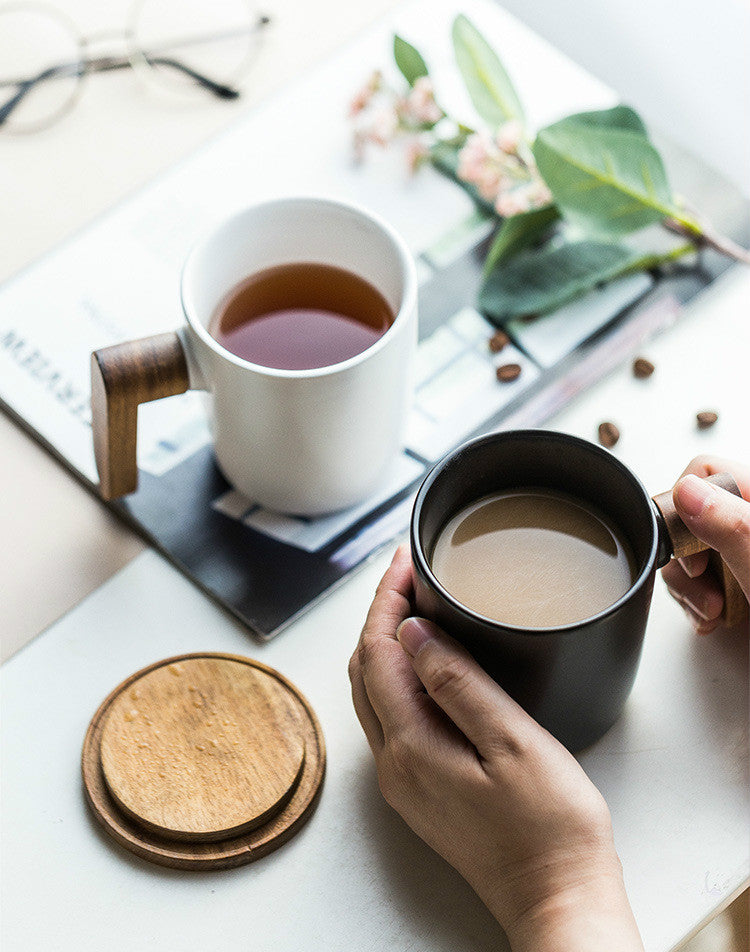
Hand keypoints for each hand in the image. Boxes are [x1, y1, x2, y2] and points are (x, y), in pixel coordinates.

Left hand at [349, 545, 643, 951]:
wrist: (557, 898)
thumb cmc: (549, 827)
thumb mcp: (512, 742)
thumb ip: (457, 683)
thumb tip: (411, 633)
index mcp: (411, 746)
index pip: (378, 651)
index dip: (387, 598)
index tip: (406, 559)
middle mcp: (394, 764)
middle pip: (366, 668)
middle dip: (381, 612)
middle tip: (409, 571)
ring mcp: (403, 780)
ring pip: (374, 691)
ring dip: (386, 642)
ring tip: (414, 602)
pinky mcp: (420, 789)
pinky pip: (391, 715)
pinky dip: (397, 674)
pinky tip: (424, 660)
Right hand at [661, 455, 749, 633]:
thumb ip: (731, 525)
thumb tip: (687, 491)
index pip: (705, 472)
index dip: (685, 508)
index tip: (693, 549)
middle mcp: (745, 521)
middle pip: (688, 515)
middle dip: (685, 559)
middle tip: (704, 584)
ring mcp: (741, 551)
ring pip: (688, 550)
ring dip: (690, 588)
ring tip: (713, 610)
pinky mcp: (738, 580)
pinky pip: (700, 578)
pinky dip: (697, 602)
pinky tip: (711, 617)